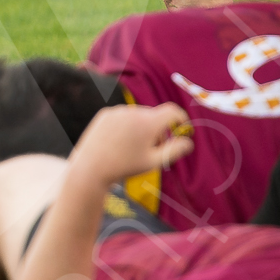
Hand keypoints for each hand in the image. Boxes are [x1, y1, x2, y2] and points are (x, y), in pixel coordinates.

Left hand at [69, 102, 193, 183]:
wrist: (91, 168)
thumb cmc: (125, 167)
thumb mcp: (153, 162)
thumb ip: (174, 151)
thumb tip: (188, 142)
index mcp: (148, 122)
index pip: (172, 111)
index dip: (181, 118)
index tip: (182, 128)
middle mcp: (134, 112)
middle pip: (155, 115)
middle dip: (159, 128)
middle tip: (154, 148)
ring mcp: (118, 111)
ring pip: (139, 115)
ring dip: (143, 127)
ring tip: (134, 147)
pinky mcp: (106, 113)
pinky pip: (124, 116)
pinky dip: (128, 125)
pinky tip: (120, 142)